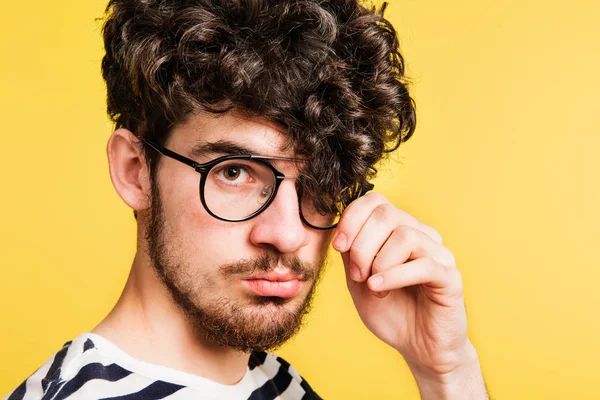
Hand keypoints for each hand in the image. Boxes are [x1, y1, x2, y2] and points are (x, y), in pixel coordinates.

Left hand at [332, 192, 471, 375]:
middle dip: (361, 244)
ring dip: (379, 262)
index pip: (376, 201)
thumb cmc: (391, 313)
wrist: (419, 349)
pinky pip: (423, 264)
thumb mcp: (358, 280)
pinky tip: (380, 290)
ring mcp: (439, 254)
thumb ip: (351, 252)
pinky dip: (394, 275)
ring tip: (374, 287)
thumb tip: (340, 228)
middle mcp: (422, 236)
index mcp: (400, 230)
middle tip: (357, 275)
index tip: (338, 246)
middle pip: (386, 214)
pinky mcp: (450, 277)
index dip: (352, 218)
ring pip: (404, 235)